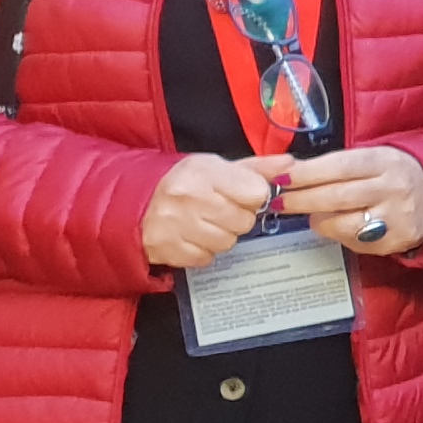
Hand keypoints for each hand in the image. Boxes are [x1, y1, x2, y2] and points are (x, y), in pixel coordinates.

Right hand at [143, 154, 279, 270]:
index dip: (253, 196)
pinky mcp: (167, 249)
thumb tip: (289, 164)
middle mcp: (188, 198)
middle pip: (244, 221)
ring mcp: (175, 226)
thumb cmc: (182, 182)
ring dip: (221, 235)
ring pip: (228, 242)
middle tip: (219, 210)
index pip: (256, 193)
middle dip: (237, 217)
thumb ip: (256, 168)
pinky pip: (205, 258)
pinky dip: (203, 250)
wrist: (133, 201)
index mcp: (203, 172)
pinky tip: (191, 236)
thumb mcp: (216, 166)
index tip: (240, 195)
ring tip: (204, 222)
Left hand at [274, 146, 422, 256]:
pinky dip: (340, 234)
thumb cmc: (396, 173)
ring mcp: (395, 218)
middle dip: (300, 200)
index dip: (305, 174)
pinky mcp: (396, 241)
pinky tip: (341, 225)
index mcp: (385, 161)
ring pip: (342, 224)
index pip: (338, 167)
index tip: (280, 179)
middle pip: (335, 196)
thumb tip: (290, 173)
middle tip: (277, 203)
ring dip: (318, 220)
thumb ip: (338, 166)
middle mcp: (393, 188)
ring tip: (312, 216)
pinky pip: (355, 242)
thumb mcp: (375, 157)